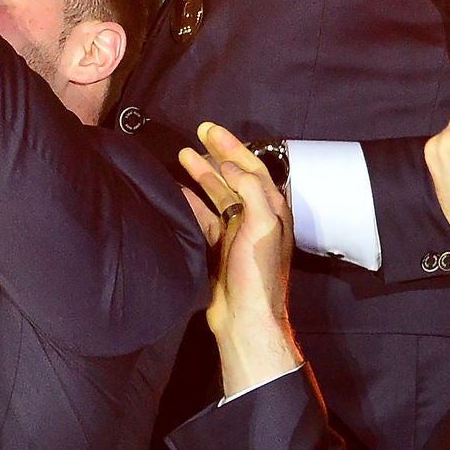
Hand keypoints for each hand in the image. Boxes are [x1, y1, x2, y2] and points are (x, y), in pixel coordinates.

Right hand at [178, 123, 298, 397]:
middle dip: (218, 154)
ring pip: (218, 195)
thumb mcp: (263, 226)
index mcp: (271, 209)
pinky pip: (204, 217)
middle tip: (199, 133)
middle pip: (235, 177)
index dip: (233, 147)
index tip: (211, 131)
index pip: (253, 168)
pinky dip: (191, 202)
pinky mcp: (219, 248)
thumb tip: (231, 165)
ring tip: (184, 155)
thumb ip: (251, 190)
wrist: (244, 318)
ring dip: (203, 175)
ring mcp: (236, 233)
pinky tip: (177, 191)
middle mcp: (256, 217)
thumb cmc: (257, 273)